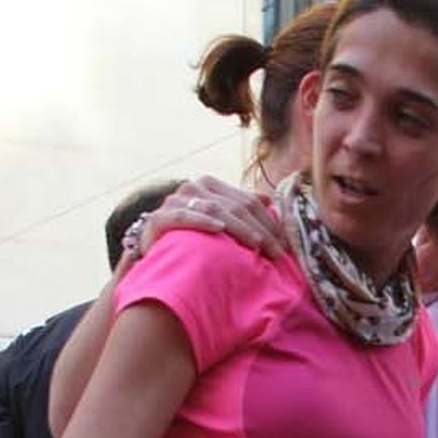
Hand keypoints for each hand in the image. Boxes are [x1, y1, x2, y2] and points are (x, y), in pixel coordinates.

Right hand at [136, 176, 287, 262]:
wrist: (153, 249)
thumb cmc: (190, 236)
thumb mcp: (218, 219)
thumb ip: (239, 207)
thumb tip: (268, 200)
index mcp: (209, 185)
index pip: (246, 200)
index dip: (268, 221)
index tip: (284, 244)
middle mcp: (192, 187)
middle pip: (234, 206)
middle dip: (259, 230)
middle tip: (277, 252)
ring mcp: (175, 201)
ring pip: (215, 210)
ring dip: (239, 229)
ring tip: (257, 245)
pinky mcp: (160, 218)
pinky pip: (184, 217)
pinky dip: (203, 221)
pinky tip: (219, 229)